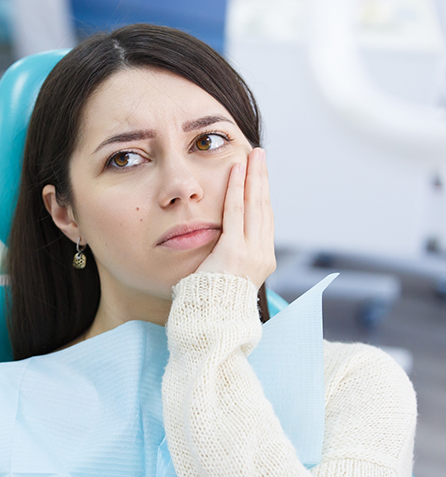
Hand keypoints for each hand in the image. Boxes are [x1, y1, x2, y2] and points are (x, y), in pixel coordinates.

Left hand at [196, 148, 275, 287]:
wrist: (211, 320)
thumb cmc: (213, 299)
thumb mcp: (229, 273)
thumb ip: (232, 253)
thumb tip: (225, 236)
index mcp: (263, 259)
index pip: (265, 219)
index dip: (262, 194)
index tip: (259, 176)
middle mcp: (262, 254)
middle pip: (264, 207)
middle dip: (262, 179)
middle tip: (260, 156)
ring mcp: (251, 252)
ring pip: (254, 205)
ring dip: (253, 177)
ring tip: (252, 156)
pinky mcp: (234, 251)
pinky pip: (235, 212)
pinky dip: (235, 189)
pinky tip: (236, 170)